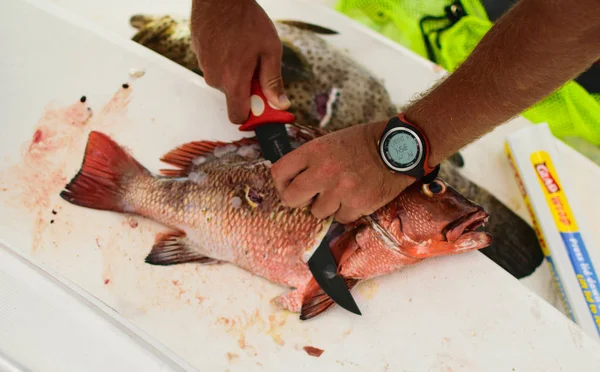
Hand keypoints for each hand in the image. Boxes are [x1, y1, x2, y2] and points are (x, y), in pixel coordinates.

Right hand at [190, 0, 289, 122]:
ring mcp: (204, 66)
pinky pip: (216, 67)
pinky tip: (233, 43)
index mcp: (233, 80)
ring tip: (244, 49)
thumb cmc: (246, 19)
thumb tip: (280, 104)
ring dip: (236, 73)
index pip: (237, 116)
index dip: (251, 116)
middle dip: (247, 89)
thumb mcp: (270, 50)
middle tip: (258, 68)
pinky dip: (226, 61)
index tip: (263, 109)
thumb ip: (273, 81)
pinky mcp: (199, 55)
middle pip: (233, 97)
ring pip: (224, 81)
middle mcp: (215, 78)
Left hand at [271, 121, 413, 222]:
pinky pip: (341, 218)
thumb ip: (310, 160)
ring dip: (327, 206)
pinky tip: (356, 197)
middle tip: (309, 196)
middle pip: (291, 198)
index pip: (279, 173)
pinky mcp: (357, 205)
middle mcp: (323, 171)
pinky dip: (347, 212)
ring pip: (317, 212)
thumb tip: (292, 179)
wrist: (399, 148)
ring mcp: (340, 190)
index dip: (281, 183)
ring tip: (341, 192)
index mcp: (314, 152)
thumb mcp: (331, 141)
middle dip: (298, 200)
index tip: (287, 186)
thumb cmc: (364, 143)